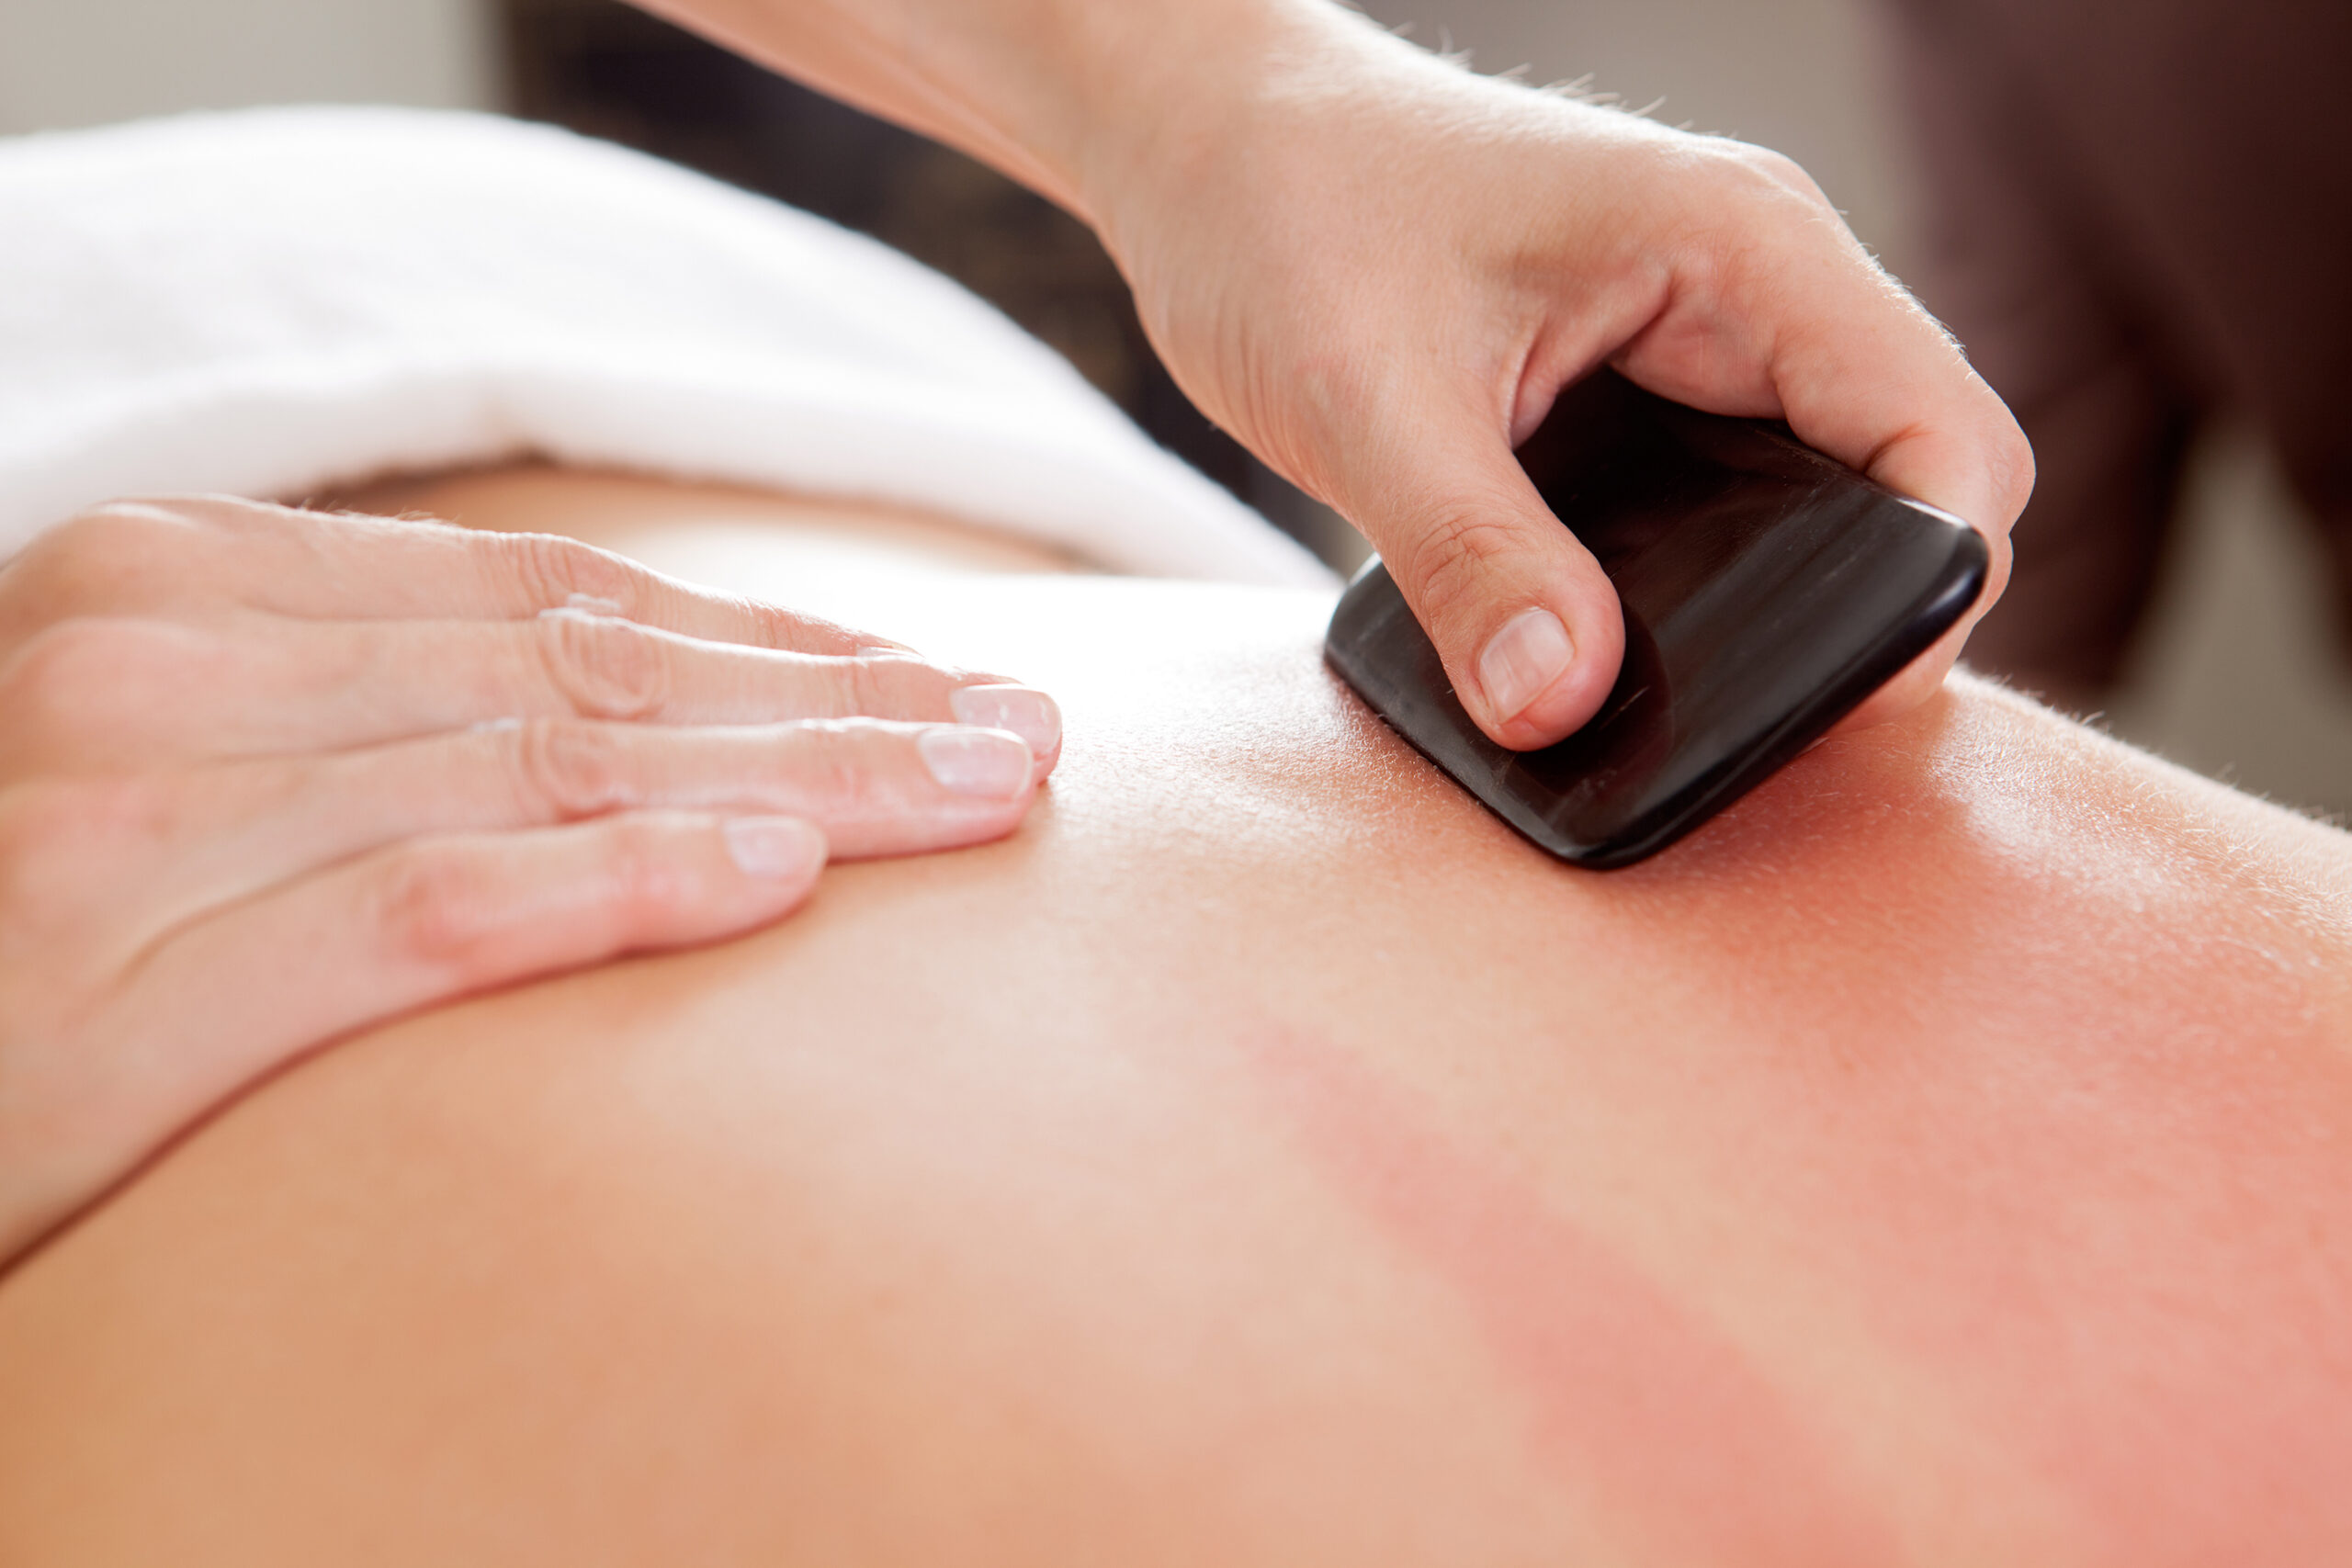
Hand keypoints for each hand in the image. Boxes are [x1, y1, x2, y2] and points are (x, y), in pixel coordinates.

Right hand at [0, 497, 1060, 1266]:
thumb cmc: (40, 928)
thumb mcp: (204, 770)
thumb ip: (389, 721)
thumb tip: (668, 733)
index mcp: (183, 585)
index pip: (556, 605)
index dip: (778, 647)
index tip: (946, 684)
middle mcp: (150, 660)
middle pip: (587, 678)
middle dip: (836, 710)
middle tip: (1025, 741)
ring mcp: (126, 812)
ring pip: (543, 772)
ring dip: (794, 787)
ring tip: (978, 800)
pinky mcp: (117, 984)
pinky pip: (424, 912)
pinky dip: (614, 886)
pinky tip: (777, 884)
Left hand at [1084, 5, 2032, 746]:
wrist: (1212, 141)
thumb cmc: (1288, 207)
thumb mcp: (1366, 401)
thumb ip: (1471, 558)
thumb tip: (1563, 706)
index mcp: (1741, 247)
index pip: (1941, 436)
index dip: (1931, 586)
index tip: (1839, 704)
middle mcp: (1756, 286)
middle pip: (1913, 482)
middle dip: (1865, 613)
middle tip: (1757, 730)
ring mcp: (1710, 334)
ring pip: (1834, 499)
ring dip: (1792, 602)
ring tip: (1694, 704)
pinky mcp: (1652, 382)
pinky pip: (1743, 498)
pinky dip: (1719, 581)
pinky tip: (1631, 646)